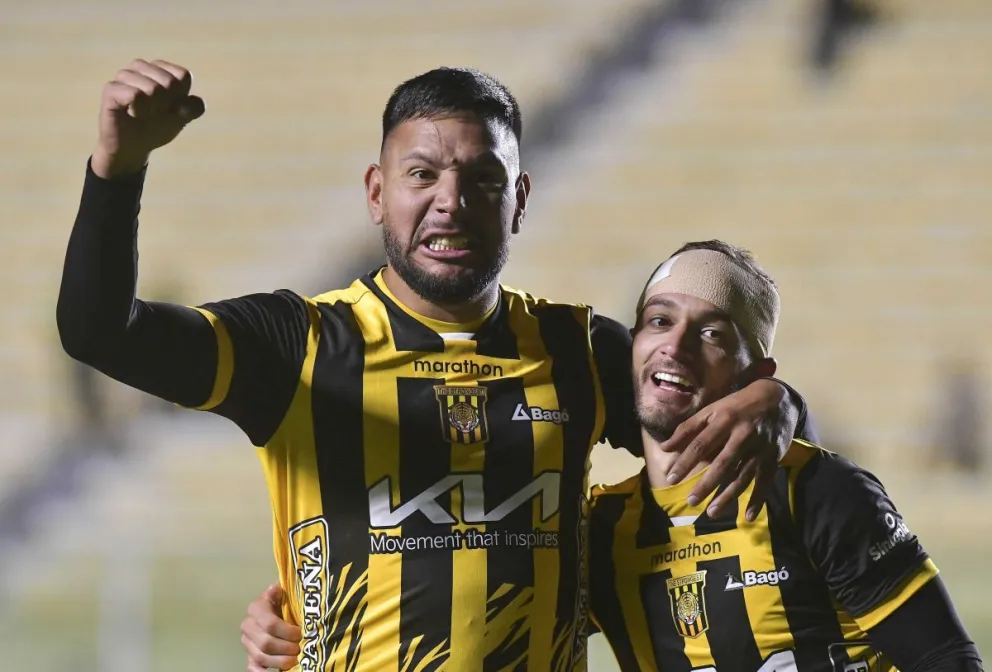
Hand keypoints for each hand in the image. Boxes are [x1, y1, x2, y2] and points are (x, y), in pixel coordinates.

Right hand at [92, 59, 204, 177]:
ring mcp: (125, 76)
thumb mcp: (182, 118)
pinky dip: (139, 110)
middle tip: (154, 113)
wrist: (133, 147)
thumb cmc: (156, 128)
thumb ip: (193, 107)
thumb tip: (186, 102)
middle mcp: (142, 67)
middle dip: (167, 105)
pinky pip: (135, 94)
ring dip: (153, 108)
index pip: (182, 75)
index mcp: (160, 69)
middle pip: (169, 81)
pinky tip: (132, 114)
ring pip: (153, 87)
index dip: (181, 98)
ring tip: (142, 114)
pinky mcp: (111, 89)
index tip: (170, 108)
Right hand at [241, 584, 300, 671]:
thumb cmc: (284, 602)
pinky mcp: (249, 656)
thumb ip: (279, 593)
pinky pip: (252, 668)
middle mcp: (248, 625)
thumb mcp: (284, 594)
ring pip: (261, 656)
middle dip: (286, 648)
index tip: (300, 633)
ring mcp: (247, 642)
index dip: (287, 631)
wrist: (278, 612)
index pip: (270, 624)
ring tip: (295, 659)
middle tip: (300, 648)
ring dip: (280, 661)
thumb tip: (275, 588)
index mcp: (256, 608)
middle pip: (266, 643)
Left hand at [658, 379, 796, 520]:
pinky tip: (747, 516)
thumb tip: (664, 447)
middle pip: (722, 464)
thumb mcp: (711, 410)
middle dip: (706, 484)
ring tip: (711, 512)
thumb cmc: (736, 406)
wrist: (777, 399)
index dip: (685, 462)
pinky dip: (758, 500)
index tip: (671, 478)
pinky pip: (765, 482)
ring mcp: (760, 448)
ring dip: (727, 496)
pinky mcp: (773, 458)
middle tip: (691, 501)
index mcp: (724, 420)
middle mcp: (742, 435)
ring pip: (742, 476)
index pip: (700, 444)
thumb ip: (687, 429)